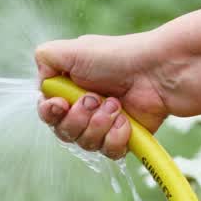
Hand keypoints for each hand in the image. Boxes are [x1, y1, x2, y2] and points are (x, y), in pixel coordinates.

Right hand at [35, 32, 171, 158]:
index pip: (48, 112)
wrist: (160, 70)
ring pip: (85, 144)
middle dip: (78, 119)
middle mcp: (85, 107)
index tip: (60, 105)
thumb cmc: (118, 56)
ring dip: (99, 126)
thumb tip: (41, 84)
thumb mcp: (73, 49)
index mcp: (70, 87)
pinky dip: (116, 138)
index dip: (51, 113)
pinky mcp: (125, 136)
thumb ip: (45, 59)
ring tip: (117, 106)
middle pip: (63, 132)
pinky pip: (109, 152)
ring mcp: (105, 123)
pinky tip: (127, 121)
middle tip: (97, 100)